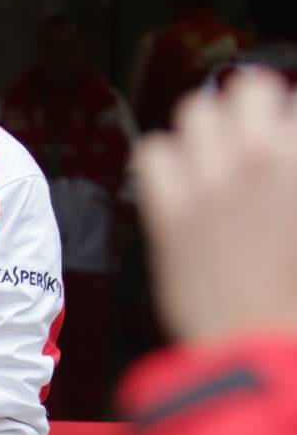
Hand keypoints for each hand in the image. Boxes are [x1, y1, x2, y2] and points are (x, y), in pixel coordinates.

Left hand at [134, 70, 296, 342]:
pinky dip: (161, 164)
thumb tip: (281, 158)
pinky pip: (152, 153)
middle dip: (246, 111)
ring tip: (207, 159)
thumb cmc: (289, 299)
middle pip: (246, 89)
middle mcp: (260, 157)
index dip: (283, 125)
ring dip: (202, 132)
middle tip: (244, 141)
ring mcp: (210, 181)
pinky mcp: (169, 211)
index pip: (291, 103)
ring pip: (194, 112)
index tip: (278, 144)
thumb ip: (289, 177)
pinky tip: (173, 183)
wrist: (257, 345)